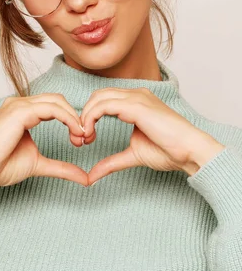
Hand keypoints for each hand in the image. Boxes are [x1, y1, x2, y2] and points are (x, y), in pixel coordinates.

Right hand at [0, 93, 89, 191]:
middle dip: (76, 116)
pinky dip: (67, 118)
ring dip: (74, 117)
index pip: (54, 106)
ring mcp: (18, 106)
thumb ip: (61, 167)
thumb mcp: (39, 164)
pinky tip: (75, 132)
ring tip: (82, 136)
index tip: (81, 140)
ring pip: (56, 101)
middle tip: (85, 138)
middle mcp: (19, 104)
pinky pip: (51, 108)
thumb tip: (85, 178)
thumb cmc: (1, 166)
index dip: (71, 120)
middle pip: (58, 100)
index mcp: (22, 113)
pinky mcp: (19, 112)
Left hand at [80, 87, 225, 183]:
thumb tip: (92, 176)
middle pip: (97, 95)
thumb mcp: (132, 155)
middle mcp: (136, 95)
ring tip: (84, 137)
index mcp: (136, 102)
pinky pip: (104, 105)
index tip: (85, 138)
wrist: (191, 152)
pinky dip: (91, 117)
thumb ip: (111, 162)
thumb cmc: (170, 151)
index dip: (89, 116)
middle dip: (83, 115)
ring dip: (85, 117)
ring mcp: (137, 97)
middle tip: (80, 138)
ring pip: (98, 98)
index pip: (103, 99)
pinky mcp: (137, 106)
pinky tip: (90, 133)